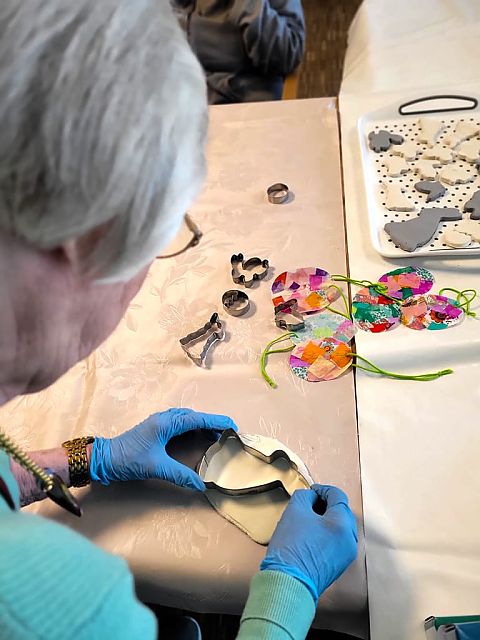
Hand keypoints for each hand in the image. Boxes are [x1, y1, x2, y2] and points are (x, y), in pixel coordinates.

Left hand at [90, 408, 236, 490]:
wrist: (104, 458)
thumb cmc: (128, 460)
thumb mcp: (156, 468)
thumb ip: (180, 475)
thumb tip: (201, 485)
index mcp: (166, 422)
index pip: (198, 418)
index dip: (217, 421)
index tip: (233, 425)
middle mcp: (164, 418)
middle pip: (194, 416)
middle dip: (212, 422)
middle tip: (228, 433)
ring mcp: (159, 421)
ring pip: (187, 418)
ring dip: (202, 424)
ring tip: (216, 435)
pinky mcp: (155, 428)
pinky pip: (180, 422)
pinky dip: (192, 427)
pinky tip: (196, 435)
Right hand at [260, 484, 357, 601]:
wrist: (288, 583)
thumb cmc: (292, 548)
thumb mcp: (294, 510)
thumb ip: (305, 496)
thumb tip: (311, 497)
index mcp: (342, 524)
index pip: (338, 496)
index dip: (323, 490)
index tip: (311, 491)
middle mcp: (349, 539)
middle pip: (341, 512)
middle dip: (326, 505)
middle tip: (308, 503)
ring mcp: (345, 555)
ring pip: (339, 528)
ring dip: (326, 520)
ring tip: (307, 520)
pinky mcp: (338, 566)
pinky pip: (336, 542)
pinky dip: (326, 535)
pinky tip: (309, 536)